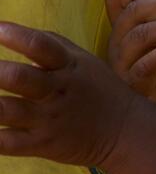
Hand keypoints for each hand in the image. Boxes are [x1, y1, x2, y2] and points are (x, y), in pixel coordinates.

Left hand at [0, 21, 146, 167]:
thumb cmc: (97, 90)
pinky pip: (7, 142)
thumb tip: (8, 29)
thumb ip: (50, 43)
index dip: (16, 36)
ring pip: (6, 110)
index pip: (41, 46)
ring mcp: (48, 119)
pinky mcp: (43, 144)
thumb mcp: (83, 60)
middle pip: (19, 78)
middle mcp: (57, 91)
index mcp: (68, 66)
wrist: (125, 130)